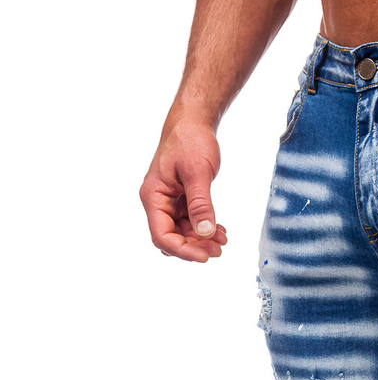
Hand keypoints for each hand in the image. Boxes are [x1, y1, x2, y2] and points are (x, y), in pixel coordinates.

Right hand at [140, 117, 227, 261]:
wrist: (193, 123)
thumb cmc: (190, 141)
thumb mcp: (198, 173)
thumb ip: (200, 204)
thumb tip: (205, 232)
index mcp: (153, 196)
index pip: (162, 235)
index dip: (183, 250)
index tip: (205, 256)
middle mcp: (158, 202)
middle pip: (171, 238)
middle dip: (194, 247)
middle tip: (218, 249)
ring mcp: (169, 203)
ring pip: (182, 234)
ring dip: (201, 240)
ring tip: (222, 239)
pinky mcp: (181, 201)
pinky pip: (190, 224)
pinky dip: (204, 230)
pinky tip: (219, 231)